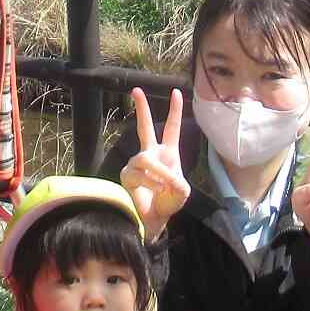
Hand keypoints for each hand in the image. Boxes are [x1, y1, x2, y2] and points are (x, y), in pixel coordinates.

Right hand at [122, 87, 190, 235]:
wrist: (154, 220)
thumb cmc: (168, 203)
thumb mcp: (182, 192)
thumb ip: (178, 182)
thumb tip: (165, 176)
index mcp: (168, 154)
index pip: (171, 128)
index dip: (175, 111)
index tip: (176, 92)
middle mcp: (151, 154)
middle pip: (145, 127)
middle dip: (141, 108)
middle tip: (136, 89)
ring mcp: (137, 163)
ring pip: (146, 159)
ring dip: (158, 172)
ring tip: (164, 186)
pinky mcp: (127, 174)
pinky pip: (139, 173)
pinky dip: (150, 182)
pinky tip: (154, 190)